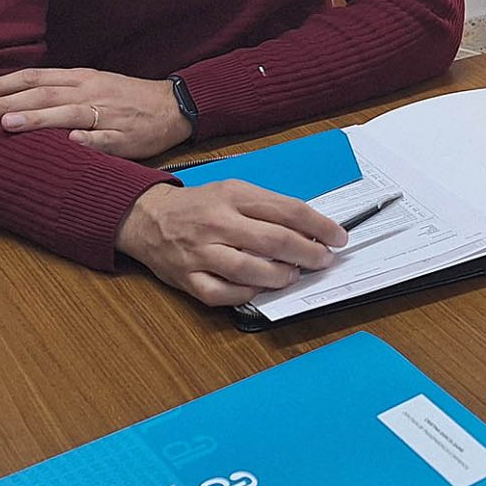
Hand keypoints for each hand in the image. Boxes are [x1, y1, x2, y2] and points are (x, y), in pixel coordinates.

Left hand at [0, 67, 190, 159]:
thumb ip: (56, 92)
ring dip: (38, 119)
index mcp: (80, 79)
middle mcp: (89, 93)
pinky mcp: (126, 137)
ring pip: (68, 114)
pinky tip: (71, 143)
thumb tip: (14, 101)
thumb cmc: (125, 98)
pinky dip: (88, 140)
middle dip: (6, 103)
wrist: (173, 107)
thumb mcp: (90, 85)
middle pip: (42, 95)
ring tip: (8, 125)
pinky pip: (105, 139)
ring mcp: (108, 115)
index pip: (33, 78)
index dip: (1, 85)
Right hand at [115, 181, 348, 306]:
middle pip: (273, 240)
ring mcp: (201, 252)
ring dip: (279, 276)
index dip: (319, 226)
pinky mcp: (187, 278)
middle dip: (307, 253)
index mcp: (234, 196)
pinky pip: (221, 293)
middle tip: (322, 260)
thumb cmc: (200, 206)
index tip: (338, 237)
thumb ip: (268, 207)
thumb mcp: (234, 191)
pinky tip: (259, 289)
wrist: (147, 216)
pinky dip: (246, 294)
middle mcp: (218, 222)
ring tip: (294, 275)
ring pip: (248, 269)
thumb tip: (309, 230)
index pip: (287, 210)